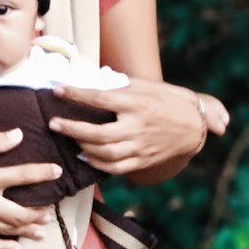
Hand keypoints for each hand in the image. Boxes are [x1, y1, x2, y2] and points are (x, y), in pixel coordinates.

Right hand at [0, 129, 62, 248]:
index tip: (57, 172)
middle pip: (21, 213)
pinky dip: (4, 248)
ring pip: (8, 230)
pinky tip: (16, 248)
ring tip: (42, 229)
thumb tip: (18, 135)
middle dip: (39, 212)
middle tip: (51, 210)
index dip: (43, 173)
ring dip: (28, 230)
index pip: (23, 176)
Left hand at [49, 79, 229, 177]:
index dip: (76, 94)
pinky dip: (96, 163)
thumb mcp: (146, 86)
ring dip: (82, 146)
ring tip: (67, 137)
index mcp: (137, 103)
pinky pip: (115, 167)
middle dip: (72, 129)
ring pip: (104, 153)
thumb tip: (89, 81)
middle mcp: (138, 126)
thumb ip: (119, 86)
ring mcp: (140, 146)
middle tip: (53, 123)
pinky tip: (84, 155)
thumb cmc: (168, 100)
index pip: (100, 99)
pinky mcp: (142, 161)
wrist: (194, 125)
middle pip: (99, 133)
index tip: (57, 90)